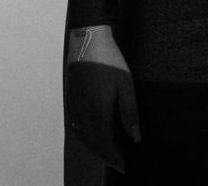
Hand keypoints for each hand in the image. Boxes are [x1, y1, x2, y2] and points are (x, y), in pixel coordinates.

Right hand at [66, 26, 139, 172]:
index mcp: (97, 110)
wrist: (88, 41)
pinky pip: (76, 128)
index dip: (113, 158)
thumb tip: (135, 137)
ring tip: (108, 153)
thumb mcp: (125, 83)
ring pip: (82, 138)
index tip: (123, 167)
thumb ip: (130, 111)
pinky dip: (85, 138)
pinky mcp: (71, 101)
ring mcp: (74, 107)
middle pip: (92, 144)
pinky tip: (94, 135)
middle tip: (118, 163)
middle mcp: (82, 113)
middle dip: (105, 156)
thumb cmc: (110, 60)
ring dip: (94, 148)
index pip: (104, 144)